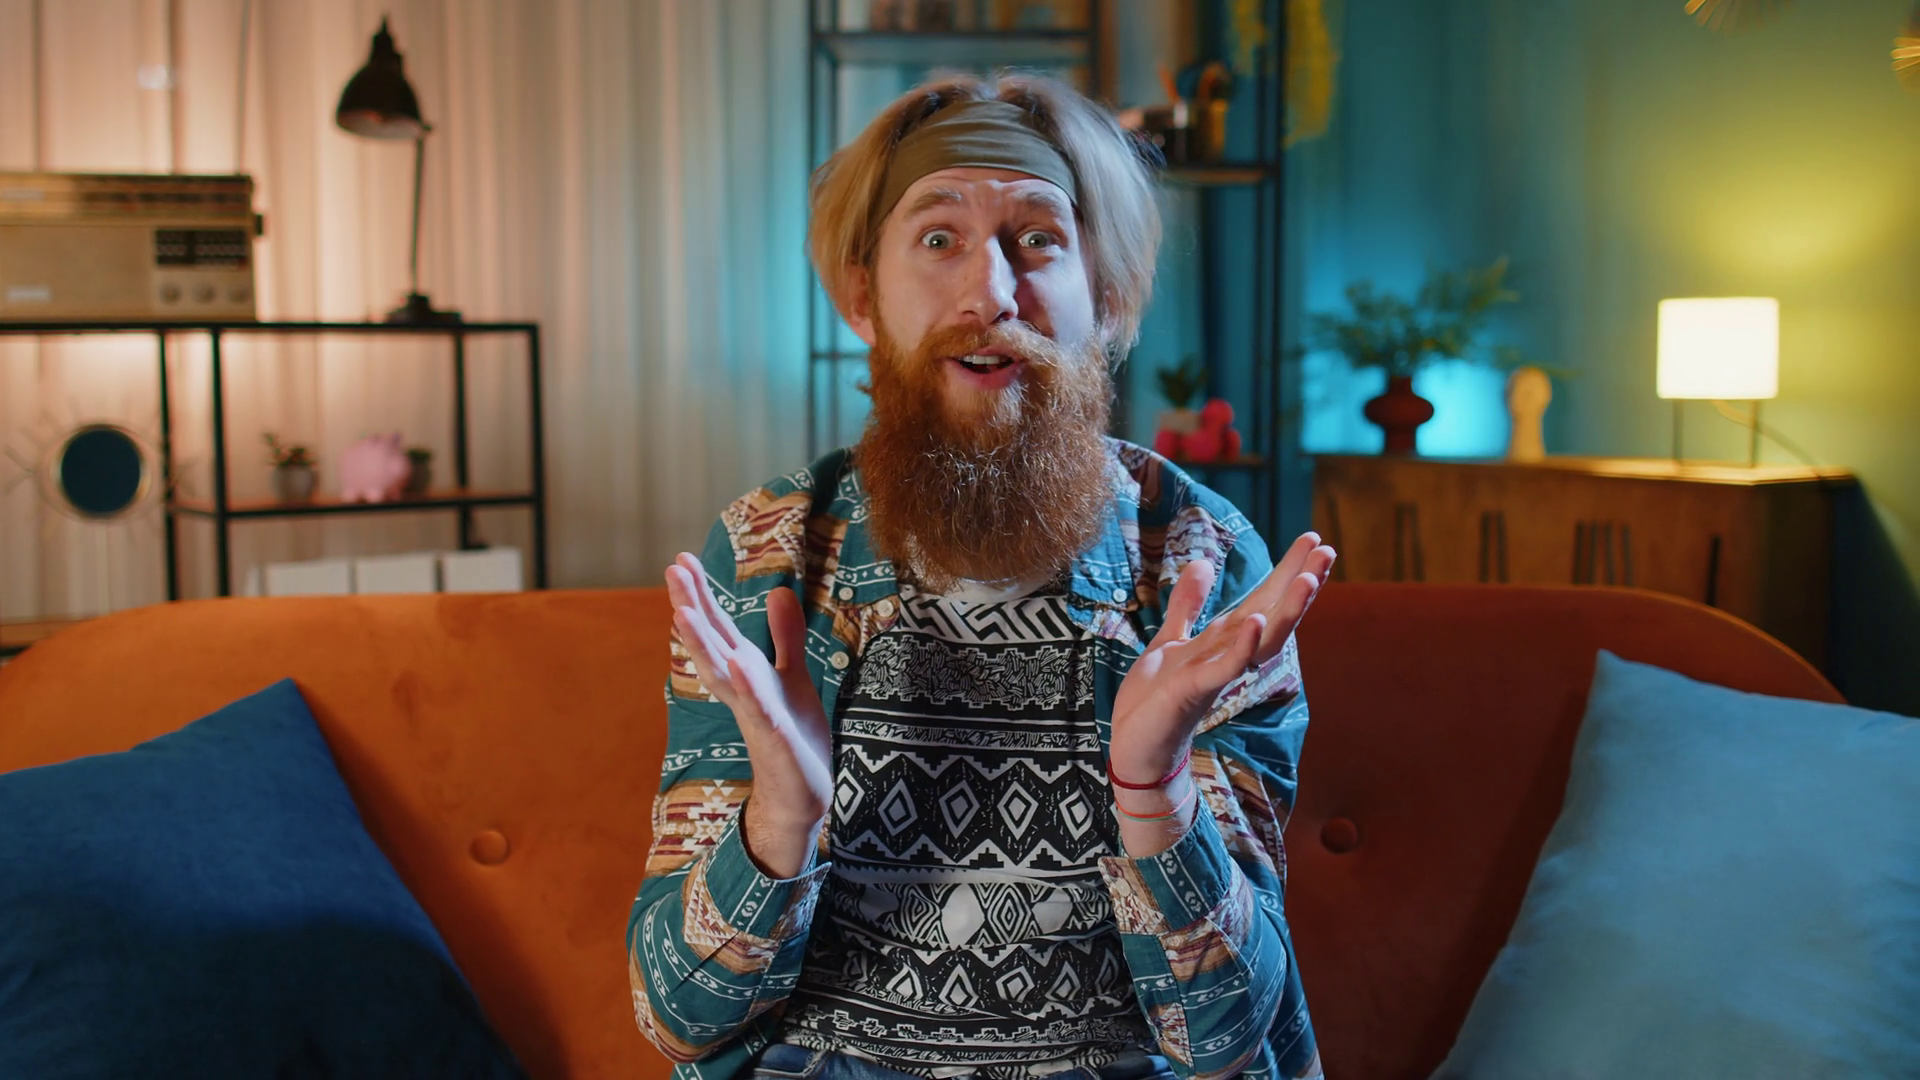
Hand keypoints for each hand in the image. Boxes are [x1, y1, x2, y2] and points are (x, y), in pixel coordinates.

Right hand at [666, 553, 830, 877]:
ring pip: (723, 676)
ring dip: (703, 645)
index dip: (701, 595)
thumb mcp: (793, 679)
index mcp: (746, 675)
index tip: (680, 559)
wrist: (802, 799)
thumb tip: (778, 591)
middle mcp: (742, 692)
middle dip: (692, 608)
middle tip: (672, 570)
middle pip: (712, 644)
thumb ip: (785, 638)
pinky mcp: (776, 742)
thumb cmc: (794, 739)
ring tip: (684, 612)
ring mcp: (755, 716)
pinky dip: (748, 689)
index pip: (719, 629)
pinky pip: (760, 712)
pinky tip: (738, 664)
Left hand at [1110, 532, 1335, 788]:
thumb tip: (1203, 564)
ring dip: (1287, 611)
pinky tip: (1253, 619)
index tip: (1312, 540)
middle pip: (1274, 613)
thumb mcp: (1170, 641)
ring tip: (1308, 578)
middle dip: (1300, 583)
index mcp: (1224, 641)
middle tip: (1327, 549)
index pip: (1264, 600)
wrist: (1136, 749)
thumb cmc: (1154, 701)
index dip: (1287, 570)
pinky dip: (1242, 646)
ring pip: (1263, 639)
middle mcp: (1230, 656)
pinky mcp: (1196, 690)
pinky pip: (1226, 667)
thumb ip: (1188, 606)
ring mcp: (1218, 673)